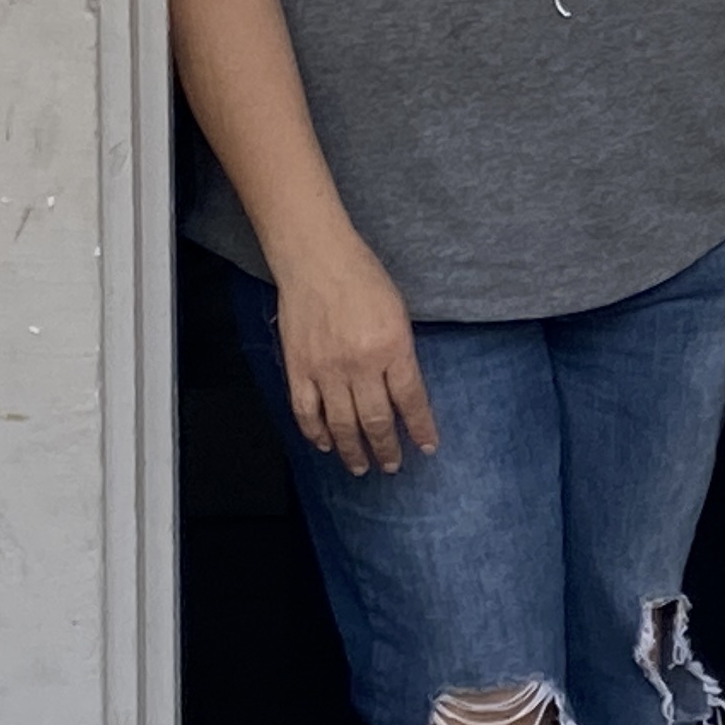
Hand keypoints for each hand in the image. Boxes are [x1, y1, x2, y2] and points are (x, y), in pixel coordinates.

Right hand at [268, 229, 437, 472]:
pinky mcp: (298, 367)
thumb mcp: (398, 313)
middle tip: (391, 465)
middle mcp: (361, 364)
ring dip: (353, 450)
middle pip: (376, 420)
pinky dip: (315, 432)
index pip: (411, 400)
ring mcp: (326, 368)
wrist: (316, 258)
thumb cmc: (362, 277)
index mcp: (392, 347)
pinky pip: (306, 411)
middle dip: (386, 448)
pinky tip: (325, 444)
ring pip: (341, 424)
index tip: (426, 447)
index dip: (420, 428)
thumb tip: (402, 392)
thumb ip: (401, 353)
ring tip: (360, 466)